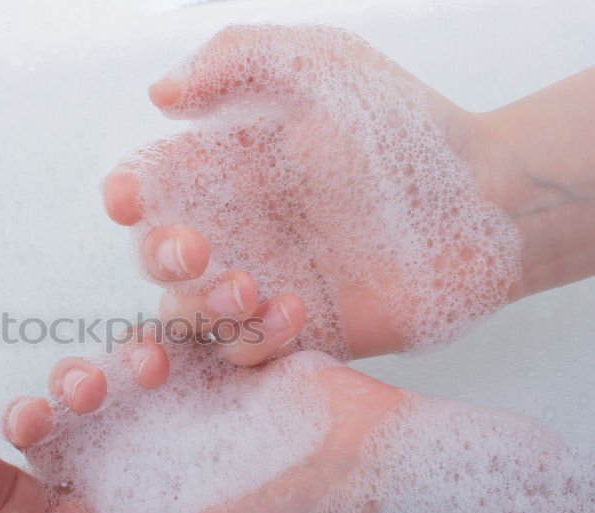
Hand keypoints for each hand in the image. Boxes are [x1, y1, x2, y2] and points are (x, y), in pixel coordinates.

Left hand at [0, 340, 406, 512]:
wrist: (391, 482)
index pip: (43, 510)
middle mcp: (152, 466)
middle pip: (67, 429)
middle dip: (50, 408)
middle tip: (64, 403)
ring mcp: (190, 410)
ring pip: (115, 367)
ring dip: (115, 360)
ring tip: (150, 368)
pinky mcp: (226, 363)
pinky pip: (183, 326)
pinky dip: (195, 322)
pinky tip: (230, 336)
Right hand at [103, 25, 524, 361]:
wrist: (483, 202)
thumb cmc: (405, 127)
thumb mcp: (322, 65)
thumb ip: (237, 59)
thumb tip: (160, 96)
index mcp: (228, 168)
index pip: (152, 185)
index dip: (127, 195)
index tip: (128, 199)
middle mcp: (236, 228)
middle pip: (156, 256)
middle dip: (161, 256)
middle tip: (197, 251)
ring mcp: (263, 283)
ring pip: (188, 313)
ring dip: (201, 307)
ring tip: (249, 290)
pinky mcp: (296, 332)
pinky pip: (243, 353)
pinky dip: (252, 340)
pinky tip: (293, 311)